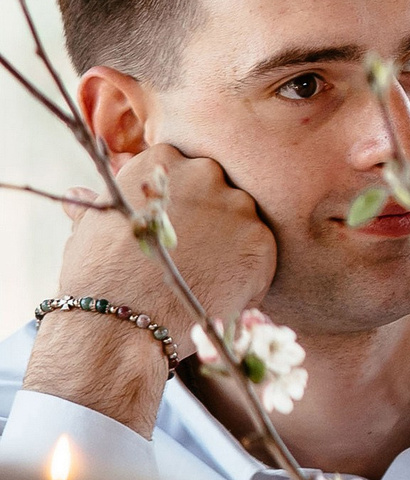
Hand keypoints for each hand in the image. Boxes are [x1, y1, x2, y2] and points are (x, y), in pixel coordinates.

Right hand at [57, 144, 274, 334]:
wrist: (122, 319)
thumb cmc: (98, 273)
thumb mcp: (91, 228)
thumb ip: (100, 204)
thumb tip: (77, 193)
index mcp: (162, 160)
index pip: (185, 167)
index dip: (182, 199)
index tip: (175, 222)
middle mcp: (204, 173)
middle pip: (220, 187)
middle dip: (211, 214)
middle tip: (193, 250)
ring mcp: (237, 205)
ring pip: (244, 218)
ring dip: (233, 241)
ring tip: (204, 273)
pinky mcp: (261, 240)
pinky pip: (262, 251)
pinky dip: (249, 270)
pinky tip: (222, 289)